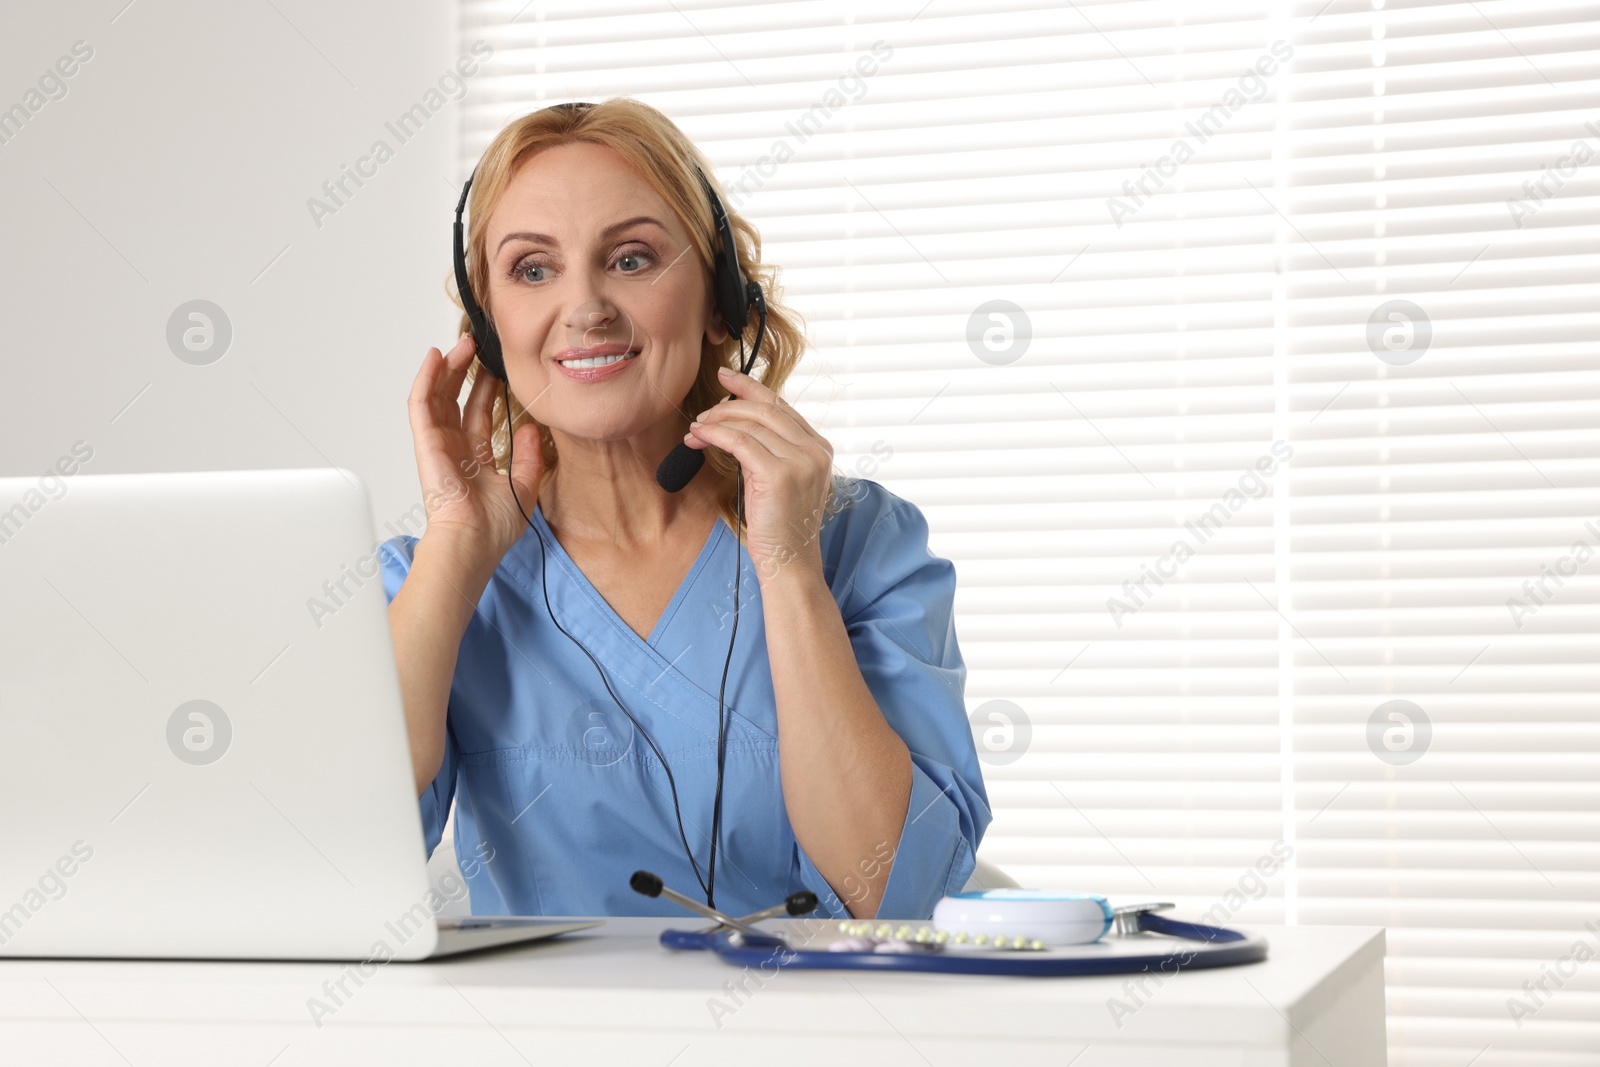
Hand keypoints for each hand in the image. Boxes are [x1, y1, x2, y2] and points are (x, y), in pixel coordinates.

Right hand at [405, 334, 543, 566]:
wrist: (473, 542)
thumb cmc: (493, 527)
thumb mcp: (524, 487)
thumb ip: (528, 456)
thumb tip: (531, 427)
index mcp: (475, 460)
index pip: (479, 415)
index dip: (487, 390)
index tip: (497, 368)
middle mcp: (455, 449)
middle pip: (457, 400)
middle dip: (467, 372)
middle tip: (479, 348)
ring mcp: (438, 444)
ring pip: (439, 395)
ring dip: (448, 368)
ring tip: (463, 344)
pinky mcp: (425, 442)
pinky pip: (422, 403)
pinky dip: (427, 378)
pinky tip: (436, 357)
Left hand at [684, 366, 833, 582]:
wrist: (790, 562)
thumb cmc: (781, 526)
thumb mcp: (782, 480)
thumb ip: (772, 450)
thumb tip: (737, 422)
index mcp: (820, 448)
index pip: (782, 407)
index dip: (752, 389)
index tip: (727, 378)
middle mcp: (815, 450)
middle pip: (767, 409)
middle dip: (730, 402)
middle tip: (704, 409)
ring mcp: (801, 462)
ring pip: (751, 424)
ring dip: (717, 421)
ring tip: (696, 428)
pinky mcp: (779, 475)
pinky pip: (740, 442)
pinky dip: (715, 436)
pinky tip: (699, 438)